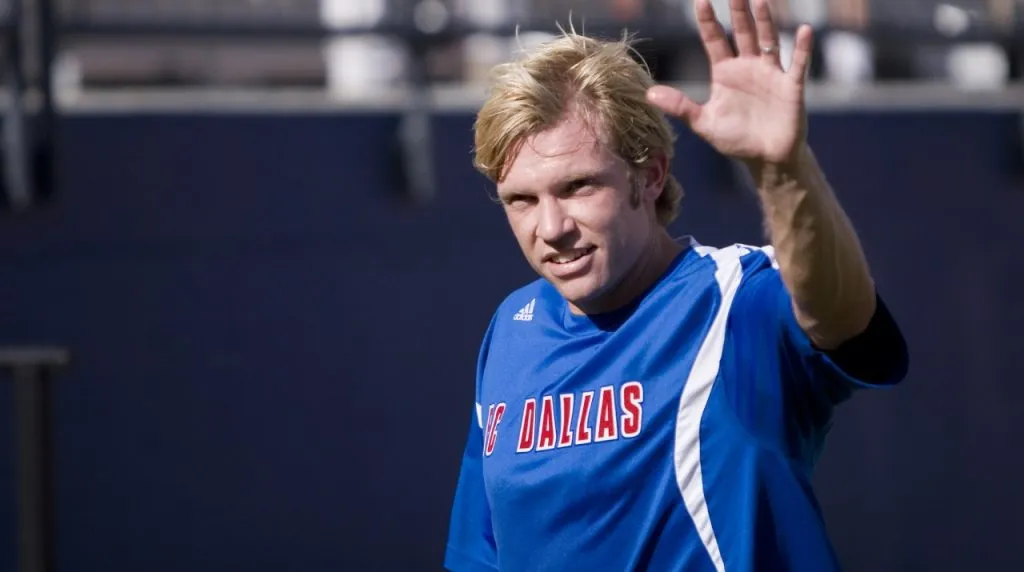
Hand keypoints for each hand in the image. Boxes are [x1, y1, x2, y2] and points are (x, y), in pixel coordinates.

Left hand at [646, 0, 812, 165]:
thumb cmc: (736, 139)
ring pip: (768, 41)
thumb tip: (648, 94)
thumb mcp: (703, 123)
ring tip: (761, 0)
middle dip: (738, 11)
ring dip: (765, 21)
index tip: (700, 0)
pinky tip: (804, 30)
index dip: (707, 21)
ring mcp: (770, 74)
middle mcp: (748, 67)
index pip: (714, 40)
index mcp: (725, 72)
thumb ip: (680, 106)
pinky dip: (802, 48)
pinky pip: (797, 64)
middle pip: (742, 32)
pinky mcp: (790, 86)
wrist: (765, 158)